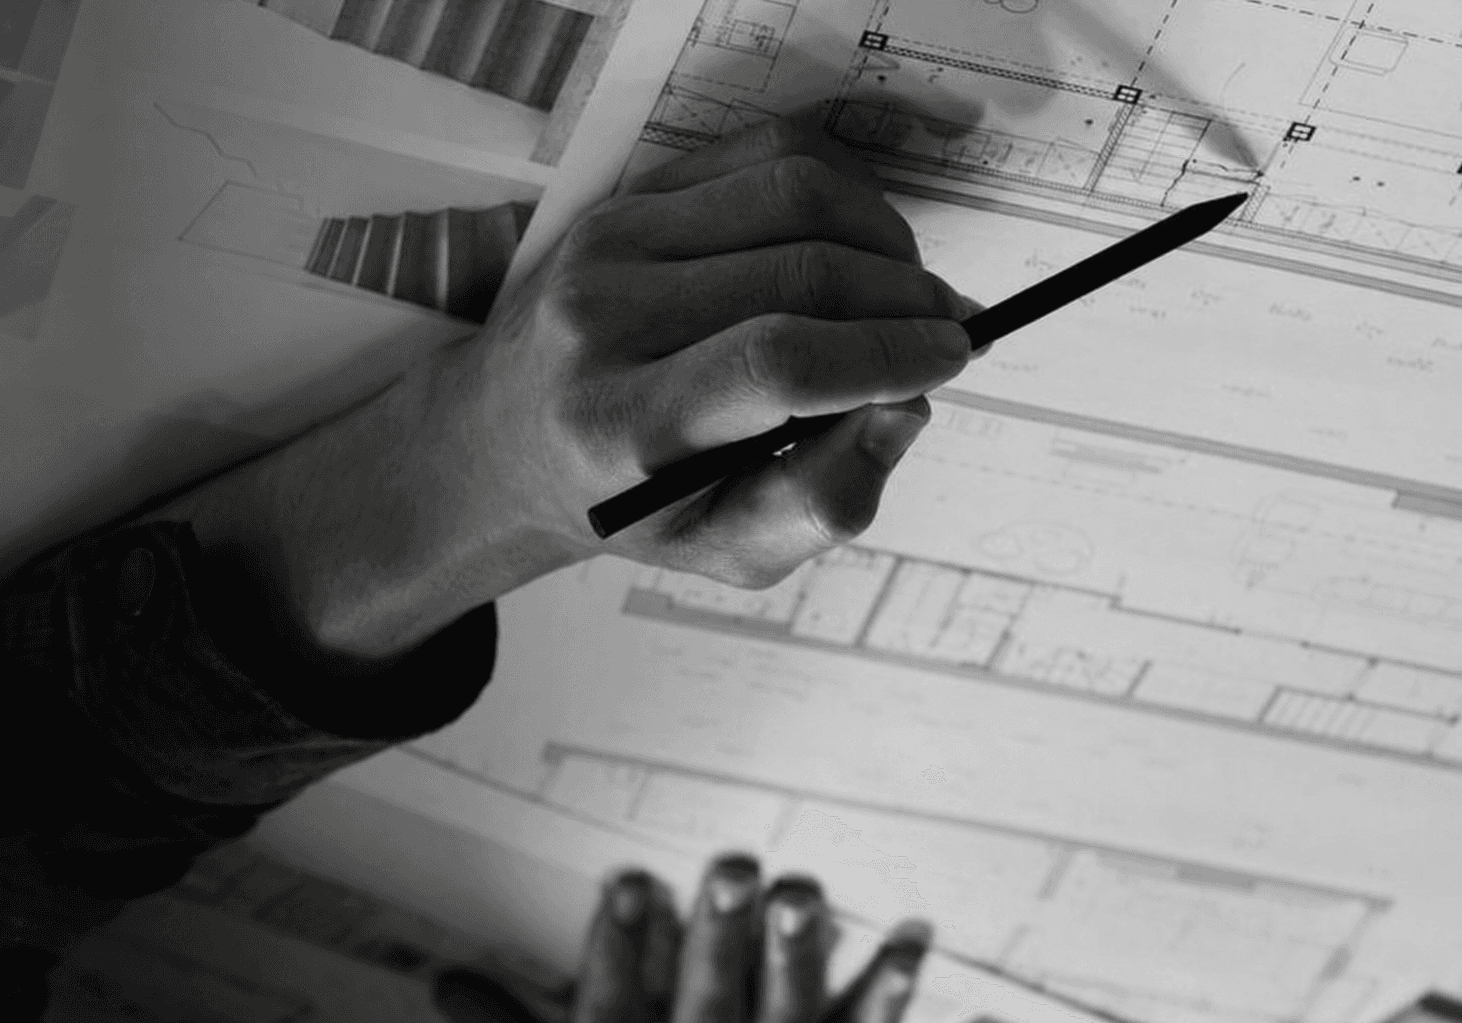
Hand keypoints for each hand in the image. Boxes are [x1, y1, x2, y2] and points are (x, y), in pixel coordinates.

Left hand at [156, 114, 973, 663]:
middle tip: (946, 334)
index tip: (952, 357)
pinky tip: (856, 247)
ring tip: (905, 292)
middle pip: (800, 273)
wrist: (508, 439)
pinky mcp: (626, 199)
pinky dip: (837, 193)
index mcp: (625, 426)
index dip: (886, 354)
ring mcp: (609, 245)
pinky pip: (762, 158)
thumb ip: (823, 503)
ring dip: (882, 238)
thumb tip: (903, 409)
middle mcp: (606, 321)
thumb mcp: (722, 552)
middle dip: (904, 299)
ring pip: (792, 196)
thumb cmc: (626, 504)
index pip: (775, 364)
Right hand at [432, 856, 929, 1022]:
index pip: (612, 1011)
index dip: (617, 949)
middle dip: (721, 940)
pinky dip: (889, 994)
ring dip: (801, 959)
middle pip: (708, 1006)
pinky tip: (913, 943)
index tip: (628, 883)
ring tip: (807, 896)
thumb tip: (448, 986)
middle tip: (734, 873)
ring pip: (790, 1020)